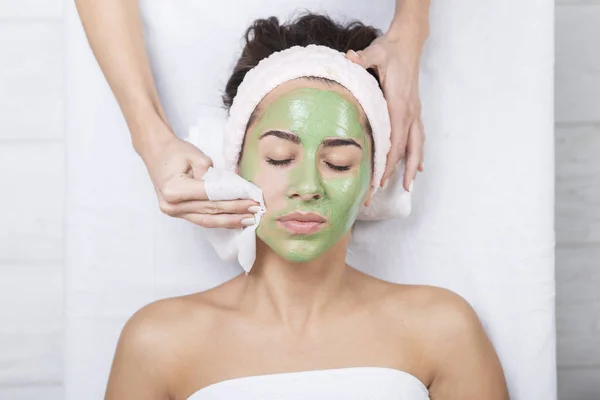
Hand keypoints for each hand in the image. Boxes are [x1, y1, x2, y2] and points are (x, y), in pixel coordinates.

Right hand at [137, 125, 258, 227]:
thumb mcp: (197, 156)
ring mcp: (173, 212)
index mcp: (174, 189)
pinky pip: (202, 220)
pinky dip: (220, 221)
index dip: (234, 199)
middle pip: (211, 210)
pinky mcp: (178, 214)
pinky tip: (234, 221)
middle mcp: (172, 205)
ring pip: (207, 220)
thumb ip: (214, 175)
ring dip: (230, 220)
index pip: (211, 196)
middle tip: (256, 211)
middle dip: (236, 211)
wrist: (156, 153)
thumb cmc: (176, 152)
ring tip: (249, 220)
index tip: (252, 199)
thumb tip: (233, 190)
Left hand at [346, 29, 425, 190]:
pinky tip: (417, 166)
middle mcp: (410, 111)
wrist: (408, 42)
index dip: (388, 162)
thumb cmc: (390, 50)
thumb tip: (350, 58)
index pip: (395, 140)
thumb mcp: (375, 52)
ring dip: (411, 166)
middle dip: (396, 171)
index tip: (379, 179)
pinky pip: (419, 136)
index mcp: (399, 103)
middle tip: (383, 189)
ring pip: (416, 144)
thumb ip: (362, 58)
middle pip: (406, 148)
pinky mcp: (414, 110)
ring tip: (407, 186)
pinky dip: (417, 152)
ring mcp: (414, 111)